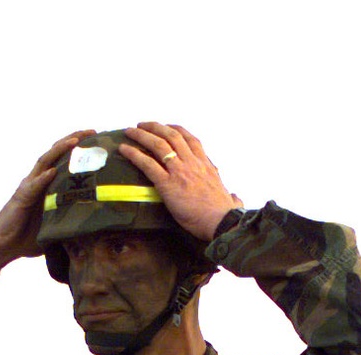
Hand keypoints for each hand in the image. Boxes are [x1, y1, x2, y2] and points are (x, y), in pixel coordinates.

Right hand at [0, 131, 94, 276]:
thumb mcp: (55, 228)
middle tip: (91, 131)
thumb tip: (94, 228)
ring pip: (45, 163)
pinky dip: (44, 178)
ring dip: (60, 150)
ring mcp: (29, 187)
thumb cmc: (28, 238)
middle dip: (73, 140)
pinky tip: (54, 171)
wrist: (3, 245)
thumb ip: (70, 221)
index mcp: (47, 186)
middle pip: (56, 154)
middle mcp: (37, 181)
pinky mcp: (21, 198)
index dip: (79, 150)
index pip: (64, 161)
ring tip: (75, 141)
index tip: (97, 141)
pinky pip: (33, 186)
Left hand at [119, 123, 241, 242]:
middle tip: (143, 125)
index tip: (168, 127)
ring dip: (142, 135)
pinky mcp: (168, 184)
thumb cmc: (225, 215)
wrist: (221, 222)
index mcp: (206, 165)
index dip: (177, 130)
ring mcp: (179, 172)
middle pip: (172, 136)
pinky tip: (124, 149)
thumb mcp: (230, 199)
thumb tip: (235, 198)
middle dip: (156, 127)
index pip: (191, 139)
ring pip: (158, 145)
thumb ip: (232, 196)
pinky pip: (147, 164)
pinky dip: (134, 154)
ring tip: (130, 131)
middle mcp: (192, 163)